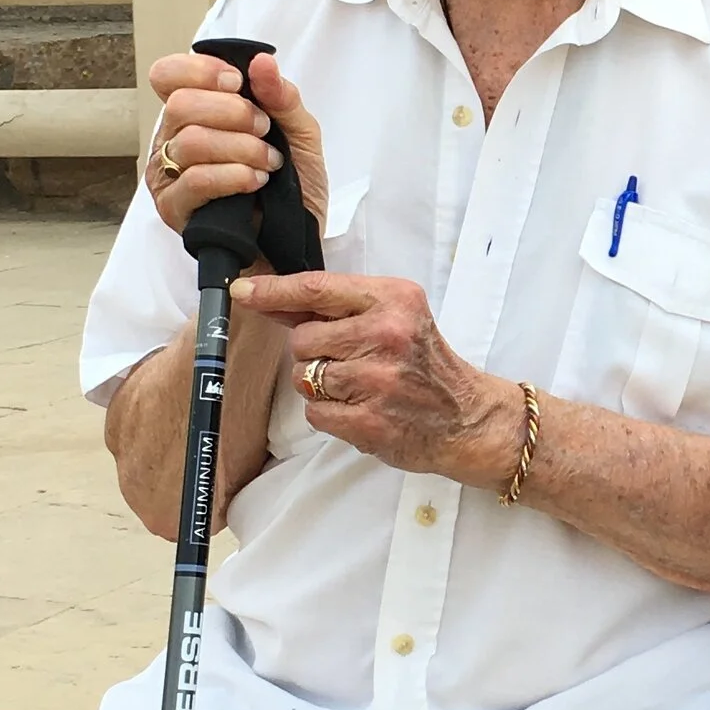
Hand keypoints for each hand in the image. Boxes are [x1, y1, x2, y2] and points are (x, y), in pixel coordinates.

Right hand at [143, 50, 328, 245]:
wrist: (297, 240)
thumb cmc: (291, 186)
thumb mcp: (299, 134)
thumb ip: (282, 97)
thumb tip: (262, 62)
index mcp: (195, 113)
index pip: (168, 75)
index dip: (201, 71)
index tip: (239, 82)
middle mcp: (173, 140)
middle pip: (181, 104)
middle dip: (234, 113)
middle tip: (264, 130)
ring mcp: (169, 176)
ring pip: (190, 142)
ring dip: (241, 148)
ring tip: (268, 163)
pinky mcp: (174, 209)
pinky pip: (194, 181)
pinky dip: (233, 176)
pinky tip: (255, 182)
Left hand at [232, 273, 520, 484]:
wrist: (466, 418)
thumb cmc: (425, 364)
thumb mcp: (395, 318)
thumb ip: (338, 309)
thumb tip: (271, 300)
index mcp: (393, 299)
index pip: (317, 289)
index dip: (273, 291)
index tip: (242, 290)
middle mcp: (387, 334)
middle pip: (302, 339)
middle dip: (314, 353)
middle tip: (350, 361)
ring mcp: (378, 380)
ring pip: (305, 377)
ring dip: (322, 386)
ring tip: (360, 387)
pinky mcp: (369, 420)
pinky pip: (315, 413)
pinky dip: (330, 415)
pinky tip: (361, 409)